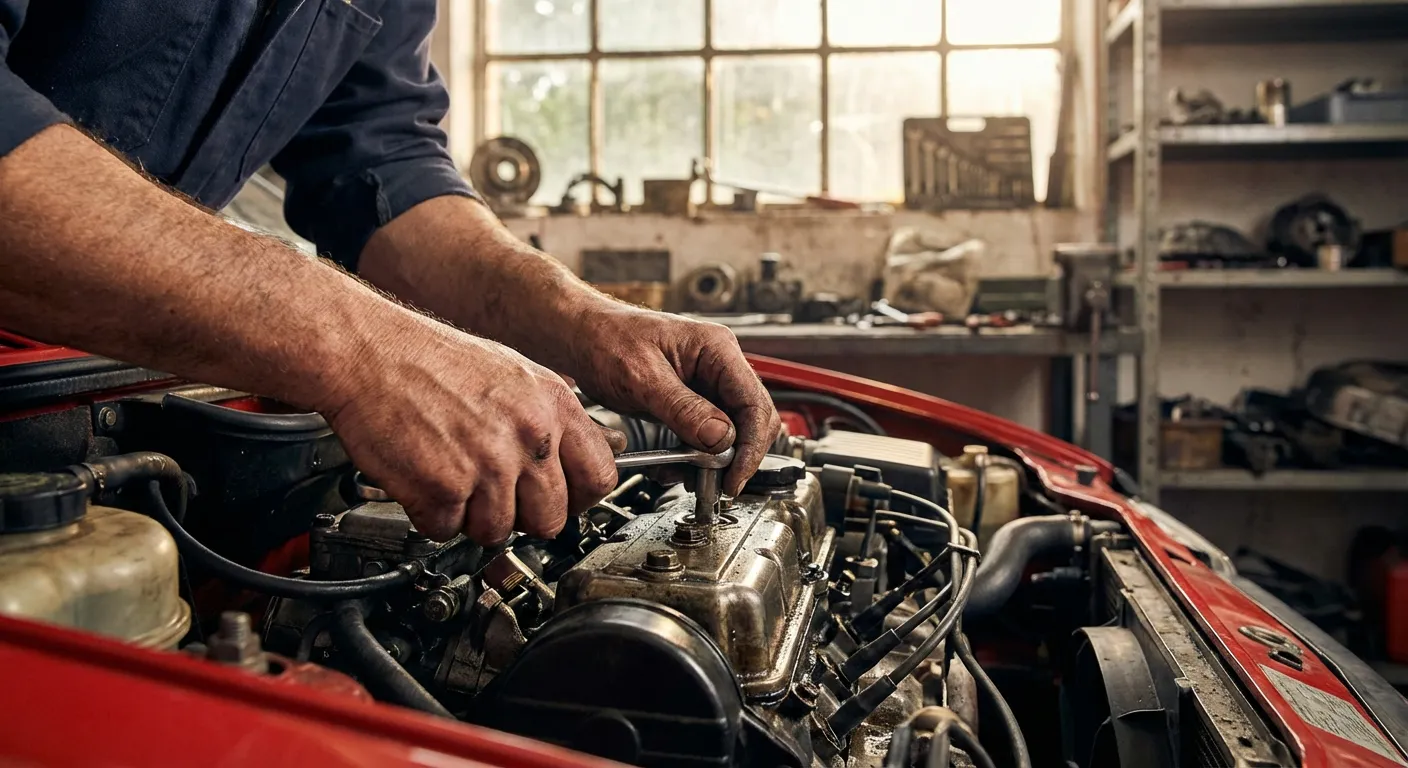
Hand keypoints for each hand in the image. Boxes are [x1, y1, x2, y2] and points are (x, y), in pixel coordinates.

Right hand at [320, 314, 618, 543]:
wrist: (367, 351)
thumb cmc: (429, 360)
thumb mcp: (513, 372)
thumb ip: (546, 418)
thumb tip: (572, 460)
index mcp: (553, 404)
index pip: (600, 477)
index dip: (577, 498)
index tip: (559, 501)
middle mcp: (529, 434)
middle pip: (551, 519)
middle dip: (519, 517)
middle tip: (491, 495)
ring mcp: (490, 463)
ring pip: (498, 531)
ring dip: (469, 517)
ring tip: (449, 477)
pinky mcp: (446, 486)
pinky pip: (447, 530)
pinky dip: (429, 515)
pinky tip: (421, 478)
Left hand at [561, 302, 780, 495]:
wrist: (579, 335)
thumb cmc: (605, 339)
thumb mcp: (642, 378)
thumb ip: (683, 409)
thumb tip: (720, 438)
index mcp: (716, 348)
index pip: (754, 402)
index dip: (750, 446)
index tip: (734, 476)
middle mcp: (718, 363)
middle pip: (750, 418)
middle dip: (736, 455)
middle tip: (717, 484)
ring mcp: (706, 381)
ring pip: (730, 430)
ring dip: (714, 460)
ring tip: (691, 479)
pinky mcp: (691, 399)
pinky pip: (706, 432)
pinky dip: (695, 455)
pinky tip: (676, 467)